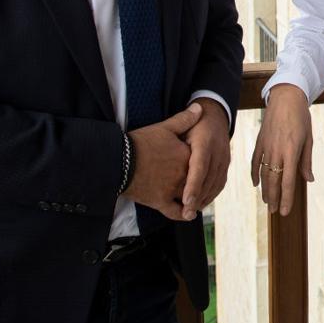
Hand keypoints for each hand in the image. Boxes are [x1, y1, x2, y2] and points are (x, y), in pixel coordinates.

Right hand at [123, 103, 201, 220]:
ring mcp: (172, 190)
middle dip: (200, 180)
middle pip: (197, 179)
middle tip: (204, 180)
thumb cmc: (141, 141)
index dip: (201, 159)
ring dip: (195, 197)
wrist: (119, 160)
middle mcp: (183, 174)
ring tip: (197, 196)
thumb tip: (200, 108)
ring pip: (190, 196)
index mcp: (186, 155)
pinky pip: (176, 212)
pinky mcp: (161, 202)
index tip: (203, 158)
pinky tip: (189, 214)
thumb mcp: (164, 127)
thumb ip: (184, 119)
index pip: (201, 159)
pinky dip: (184, 214)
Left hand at [181, 98, 230, 220]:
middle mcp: (218, 151)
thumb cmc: (194, 123)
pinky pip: (220, 183)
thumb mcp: (184, 126)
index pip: (200, 167)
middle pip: (209, 179)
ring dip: (204, 199)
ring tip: (191, 212)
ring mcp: (225, 158)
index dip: (193, 185)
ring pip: (216, 183)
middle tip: (185, 213)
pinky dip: (211, 194)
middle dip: (198, 198)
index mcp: (205, 141)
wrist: (215, 116)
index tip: (185, 201)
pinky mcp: (227, 164)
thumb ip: (175, 139)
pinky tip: (201, 203)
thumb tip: (161, 144)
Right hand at [249, 84, 312, 215]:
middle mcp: (277, 151)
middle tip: (275, 212)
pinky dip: (255, 173)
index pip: (288, 181)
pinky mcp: (260, 141)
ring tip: (267, 202)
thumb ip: (306, 161)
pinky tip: (256, 184)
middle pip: (273, 181)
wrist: (286, 97)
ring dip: (265, 189)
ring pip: (263, 173)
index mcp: (291, 151)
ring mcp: (266, 146)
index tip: (285, 211)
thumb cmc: (301, 117)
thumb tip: (309, 179)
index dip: (286, 198)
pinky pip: (255, 161)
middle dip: (274, 198)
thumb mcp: (308, 138)